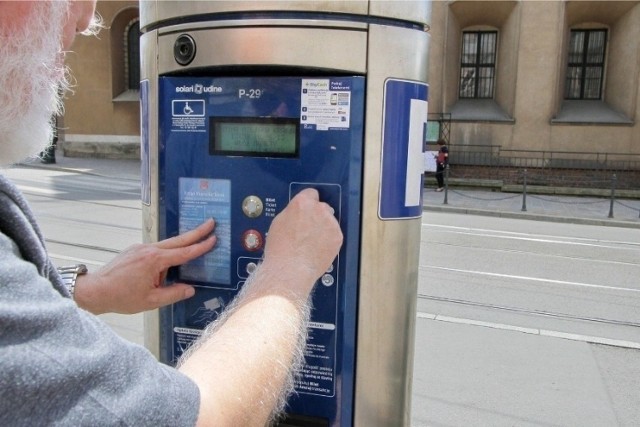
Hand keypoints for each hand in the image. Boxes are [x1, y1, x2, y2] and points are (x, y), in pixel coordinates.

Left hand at [74, 219, 215, 313]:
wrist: (95, 291)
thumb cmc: (121, 297)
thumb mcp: (151, 301)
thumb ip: (173, 294)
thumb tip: (190, 289)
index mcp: (155, 261)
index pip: (184, 252)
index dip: (200, 246)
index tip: (213, 238)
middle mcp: (149, 249)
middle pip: (178, 239)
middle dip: (196, 231)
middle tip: (211, 222)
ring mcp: (140, 248)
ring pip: (166, 244)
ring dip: (182, 242)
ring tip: (194, 242)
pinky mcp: (134, 251)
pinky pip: (156, 249)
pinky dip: (167, 252)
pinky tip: (168, 262)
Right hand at [261, 188, 342, 295]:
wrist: (290, 269)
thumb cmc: (281, 249)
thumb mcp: (279, 222)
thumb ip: (292, 212)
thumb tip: (297, 212)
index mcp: (302, 203)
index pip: (311, 193)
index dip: (308, 203)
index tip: (307, 210)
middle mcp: (319, 209)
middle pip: (322, 207)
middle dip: (317, 216)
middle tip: (308, 229)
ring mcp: (330, 223)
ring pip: (330, 221)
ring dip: (324, 228)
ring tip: (312, 242)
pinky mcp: (337, 237)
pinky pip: (335, 234)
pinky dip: (329, 240)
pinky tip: (318, 248)